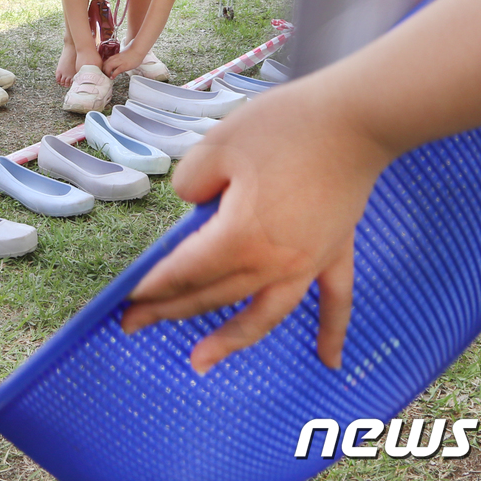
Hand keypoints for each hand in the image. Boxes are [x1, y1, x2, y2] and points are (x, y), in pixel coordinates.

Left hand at [102, 42, 143, 77]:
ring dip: (107, 73)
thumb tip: (116, 66)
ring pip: (109, 67)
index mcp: (115, 57)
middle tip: (105, 76)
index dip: (103, 68)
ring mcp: (120, 62)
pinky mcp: (125, 65)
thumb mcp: (122, 56)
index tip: (104, 72)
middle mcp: (116, 59)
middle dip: (103, 71)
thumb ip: (118, 60)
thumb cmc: (132, 53)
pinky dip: (113, 74)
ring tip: (107, 77)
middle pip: (105, 65)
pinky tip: (112, 78)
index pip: (105, 62)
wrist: (138, 50)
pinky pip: (117, 70)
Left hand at [121, 80, 391, 373]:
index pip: (185, 271)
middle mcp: (274, 262)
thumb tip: (194, 204)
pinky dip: (331, 333)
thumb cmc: (284, 126)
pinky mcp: (336, 251)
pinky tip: (328, 362)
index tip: (125, 301)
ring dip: (231, 340)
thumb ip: (191, 183)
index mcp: (239, 237)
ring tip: (199, 362)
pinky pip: (335, 301)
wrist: (355, 118)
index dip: (153, 286)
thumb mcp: (216, 146)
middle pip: (213, 295)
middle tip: (133, 324)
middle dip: (169, 311)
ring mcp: (309, 262)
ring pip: (264, 314)